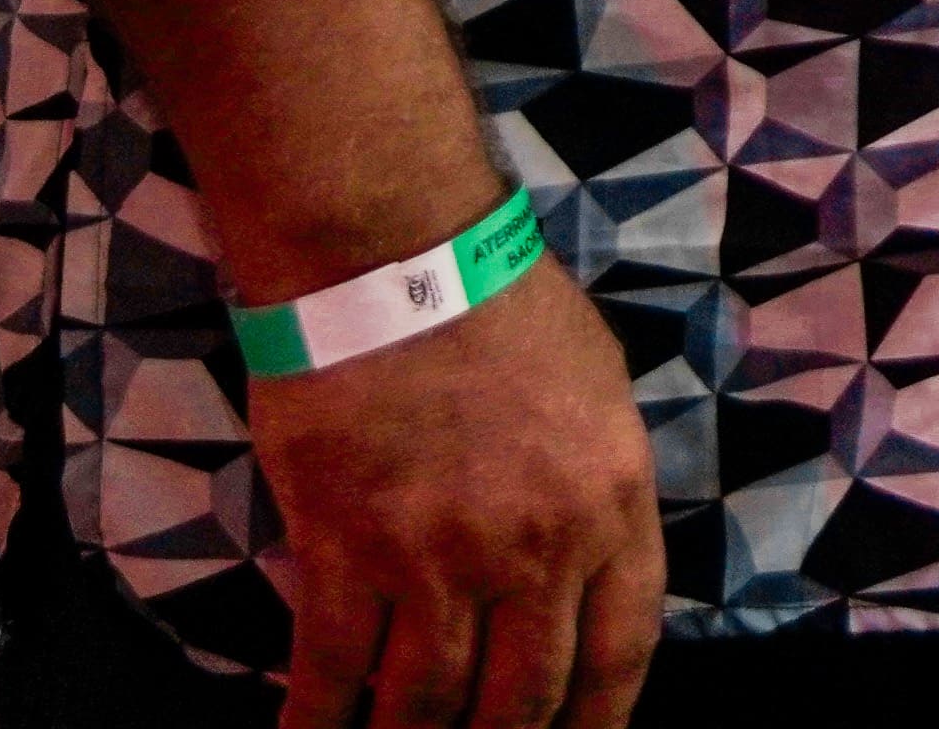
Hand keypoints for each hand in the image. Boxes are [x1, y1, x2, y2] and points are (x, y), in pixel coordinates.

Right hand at [253, 265, 667, 728]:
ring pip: (425, 704)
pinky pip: (331, 671)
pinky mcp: (347, 550)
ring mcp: (439, 556)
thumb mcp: (599, 393)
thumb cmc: (505, 307)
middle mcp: (536, 547)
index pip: (620, 652)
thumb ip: (598, 494)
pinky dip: (318, 725)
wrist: (397, 256)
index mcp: (611, 504)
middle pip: (521, 699)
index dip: (596, 724)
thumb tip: (587, 577)